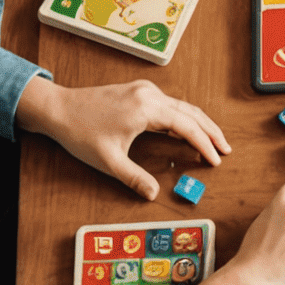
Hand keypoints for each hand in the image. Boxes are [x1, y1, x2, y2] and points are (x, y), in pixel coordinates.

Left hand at [16, 77, 229, 198]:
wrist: (59, 108)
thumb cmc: (81, 133)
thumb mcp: (108, 160)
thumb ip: (134, 177)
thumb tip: (153, 194)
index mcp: (147, 108)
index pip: (186, 126)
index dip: (204, 144)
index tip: (216, 159)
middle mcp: (150, 95)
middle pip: (191, 112)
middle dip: (210, 131)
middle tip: (226, 148)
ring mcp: (145, 90)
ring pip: (182, 106)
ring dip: (198, 122)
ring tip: (212, 140)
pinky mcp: (139, 91)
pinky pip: (170, 104)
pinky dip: (183, 117)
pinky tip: (185, 129)